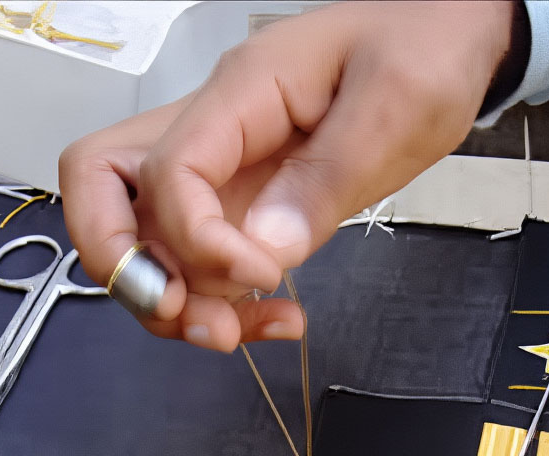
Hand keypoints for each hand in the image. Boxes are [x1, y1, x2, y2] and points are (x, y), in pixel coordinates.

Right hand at [60, 1, 513, 351]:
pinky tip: (272, 316)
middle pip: (103, 190)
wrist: (446, 31)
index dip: (197, 238)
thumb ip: (326, 180)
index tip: (260, 273)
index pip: (168, 170)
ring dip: (175, 300)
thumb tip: (266, 249)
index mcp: (242, 92)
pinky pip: (199, 259)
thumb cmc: (422, 42)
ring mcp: (219, 166)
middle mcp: (213, 129)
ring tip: (236, 331)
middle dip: (124, 265)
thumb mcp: (396, 104)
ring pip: (146, 240)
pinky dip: (219, 300)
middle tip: (179, 310)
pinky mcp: (239, 199)